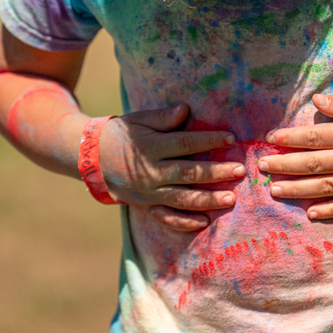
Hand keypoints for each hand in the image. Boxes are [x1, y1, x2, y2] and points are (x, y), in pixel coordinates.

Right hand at [98, 104, 243, 231]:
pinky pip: (167, 218)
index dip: (209, 141)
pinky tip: (205, 222)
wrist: (93, 159)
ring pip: (182, 199)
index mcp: (151, 147)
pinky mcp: (145, 207)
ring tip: (230, 199)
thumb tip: (186, 110)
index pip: (186, 144)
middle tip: (240, 171)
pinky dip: (185, 222)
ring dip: (208, 200)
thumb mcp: (139, 120)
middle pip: (189, 174)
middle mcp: (151, 173)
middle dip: (216, 173)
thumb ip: (163, 117)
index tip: (230, 138)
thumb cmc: (122, 135)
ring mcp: (148, 193)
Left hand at [257, 94, 332, 219]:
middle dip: (284, 166)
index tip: (270, 139)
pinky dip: (329, 211)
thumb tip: (315, 99)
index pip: (313, 138)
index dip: (289, 139)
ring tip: (275, 191)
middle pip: (312, 165)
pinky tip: (311, 213)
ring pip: (324, 188)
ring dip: (297, 190)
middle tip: (261, 168)